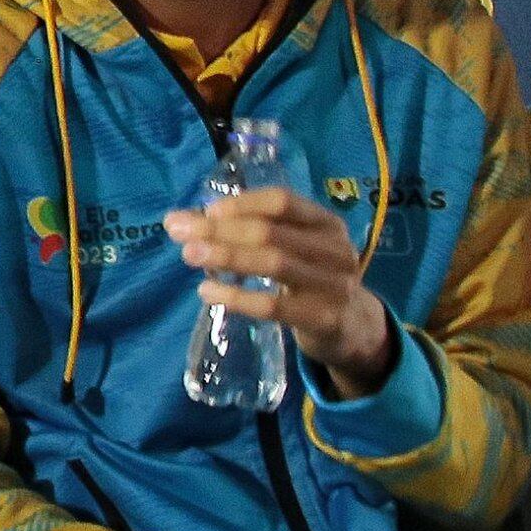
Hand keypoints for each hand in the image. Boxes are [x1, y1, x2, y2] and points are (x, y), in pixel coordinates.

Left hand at [168, 188, 392, 389]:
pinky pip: (275, 306)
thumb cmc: (308, 277)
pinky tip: (207, 291)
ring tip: (189, 254)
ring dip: (226, 256)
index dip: (241, 203)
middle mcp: (336, 250)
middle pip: (271, 232)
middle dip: (220, 230)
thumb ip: (248, 231)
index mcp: (327, 223)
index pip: (282, 202)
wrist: (351, 328)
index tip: (206, 210)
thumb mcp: (291, 248)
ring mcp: (335, 285)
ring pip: (273, 263)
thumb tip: (183, 220)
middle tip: (179, 232)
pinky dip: (237, 297)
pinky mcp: (325, 319)